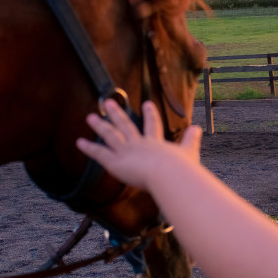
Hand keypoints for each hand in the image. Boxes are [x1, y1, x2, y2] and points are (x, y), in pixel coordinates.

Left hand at [76, 99, 201, 190]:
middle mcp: (139, 144)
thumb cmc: (181, 169)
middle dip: (117, 114)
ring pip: (110, 136)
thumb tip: (198, 128)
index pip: (152, 126)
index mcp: (155, 143)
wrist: (169, 175)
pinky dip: (89, 148)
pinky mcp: (116, 163)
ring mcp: (126, 152)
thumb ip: (191, 140)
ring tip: (90, 116)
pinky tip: (79, 142)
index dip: (149, 115)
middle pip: (126, 125)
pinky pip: (100, 154)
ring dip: (100, 126)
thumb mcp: (189, 152)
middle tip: (109, 102)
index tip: (146, 103)